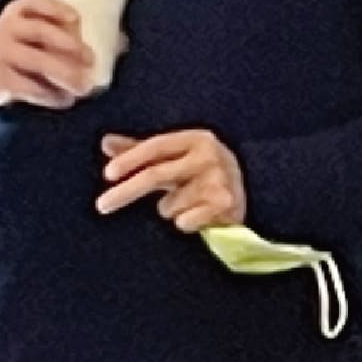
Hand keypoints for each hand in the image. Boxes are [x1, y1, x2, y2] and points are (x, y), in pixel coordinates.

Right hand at [0, 0, 96, 109]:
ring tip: (82, 87)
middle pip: (40, 31)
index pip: (35, 2)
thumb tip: (120, 42)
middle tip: (91, 60)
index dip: (55, 7)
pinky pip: (25, 86)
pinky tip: (63, 100)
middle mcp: (7, 28)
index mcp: (20, 11)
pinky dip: (47, 95)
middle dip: (68, 44)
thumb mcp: (45, 36)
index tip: (76, 19)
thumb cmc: (30, 50)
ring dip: (63, 73)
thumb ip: (77, 35)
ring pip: (34, 60)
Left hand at [92, 128, 246, 232]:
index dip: (130, 159)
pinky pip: (184, 222)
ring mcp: (219, 181)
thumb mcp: (176, 157)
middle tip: (102, 206)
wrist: (259, 190)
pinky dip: (185, 223)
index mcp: (196, 139)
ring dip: (169, 209)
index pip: (155, 146)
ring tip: (187, 204)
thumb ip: (141, 151)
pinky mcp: (225, 206)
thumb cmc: (204, 172)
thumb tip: (106, 142)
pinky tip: (199, 216)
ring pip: (168, 205)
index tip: (108, 174)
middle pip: (156, 175)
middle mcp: (209, 156)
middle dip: (125, 192)